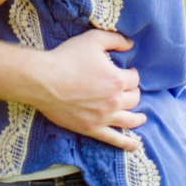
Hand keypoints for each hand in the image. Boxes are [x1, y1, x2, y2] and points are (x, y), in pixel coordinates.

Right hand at [33, 28, 144, 150]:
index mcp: (116, 80)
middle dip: (133, 92)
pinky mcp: (92, 128)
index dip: (131, 73)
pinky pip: (115, 139)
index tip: (127, 71)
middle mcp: (114, 101)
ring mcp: (104, 117)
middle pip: (134, 99)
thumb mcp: (92, 39)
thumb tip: (130, 44)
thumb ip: (114, 39)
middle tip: (128, 89)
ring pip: (130, 120)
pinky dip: (127, 143)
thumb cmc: (66, 58)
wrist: (43, 80)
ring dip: (138, 118)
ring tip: (142, 117)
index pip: (134, 79)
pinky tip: (136, 146)